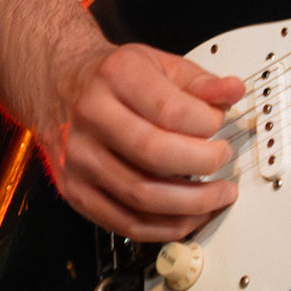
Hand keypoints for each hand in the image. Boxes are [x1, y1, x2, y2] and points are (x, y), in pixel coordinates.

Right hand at [38, 41, 246, 240]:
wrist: (57, 84)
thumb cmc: (112, 76)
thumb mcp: (157, 62)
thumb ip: (198, 81)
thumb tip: (234, 92)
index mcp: (115, 77)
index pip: (169, 110)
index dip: (206, 123)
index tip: (220, 124)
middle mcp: (92, 117)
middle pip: (154, 154)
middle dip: (202, 164)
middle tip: (224, 159)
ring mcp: (79, 158)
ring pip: (140, 196)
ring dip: (190, 204)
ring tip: (217, 195)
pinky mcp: (75, 191)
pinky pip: (123, 223)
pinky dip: (163, 228)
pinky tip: (188, 217)